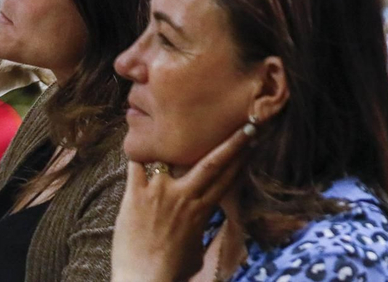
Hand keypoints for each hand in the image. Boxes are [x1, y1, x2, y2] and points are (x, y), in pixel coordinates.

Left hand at [111, 127, 252, 281]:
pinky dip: (140, 152)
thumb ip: (203, 229)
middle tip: (247, 124)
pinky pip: (138, 165)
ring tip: (183, 121)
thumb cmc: (172, 272)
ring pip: (176, 156)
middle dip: (233, 142)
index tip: (252, 141)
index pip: (227, 177)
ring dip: (181, 139)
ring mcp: (160, 193)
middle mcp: (185, 197)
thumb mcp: (198, 248)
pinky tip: (140, 136)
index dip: (242, 158)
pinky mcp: (135, 196)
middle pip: (213, 162)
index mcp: (202, 210)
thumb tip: (209, 223)